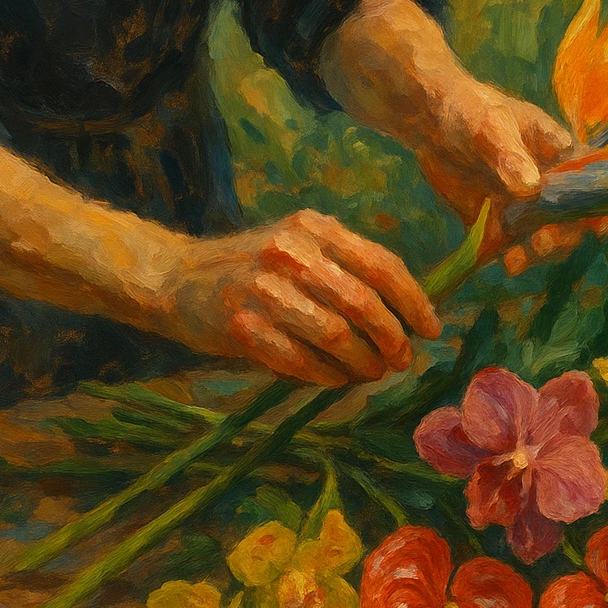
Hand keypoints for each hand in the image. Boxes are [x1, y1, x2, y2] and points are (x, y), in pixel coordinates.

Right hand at [159, 210, 440, 385]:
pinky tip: (336, 379)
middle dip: (393, 341)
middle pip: (364, 306)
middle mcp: (290, 252)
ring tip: (370, 373)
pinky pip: (303, 362)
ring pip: (337, 337)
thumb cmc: (253, 269)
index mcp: (313, 228)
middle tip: (401, 362)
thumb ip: (347, 269)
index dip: (414, 303)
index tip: (431, 331)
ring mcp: (263, 289)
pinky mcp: (242, 326)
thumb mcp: (299, 246)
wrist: (175, 278)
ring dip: (363, 364)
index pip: (382, 266)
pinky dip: (329, 377)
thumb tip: (409, 317)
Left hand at [407, 76, 595, 272]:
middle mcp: (548, 183)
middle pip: (571, 218)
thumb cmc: (470, 110)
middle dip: (563, 236)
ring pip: (544, 237)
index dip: (599, 204)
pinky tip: (505, 263)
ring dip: (538, 253)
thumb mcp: (491, 126)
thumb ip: (510, 155)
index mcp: (559, 154)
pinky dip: (512, 257)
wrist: (430, 121)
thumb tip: (531, 187)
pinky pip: (512, 245)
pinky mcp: (500, 222)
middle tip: (543, 243)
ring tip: (517, 261)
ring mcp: (525, 205)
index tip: (595, 226)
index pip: (592, 181)